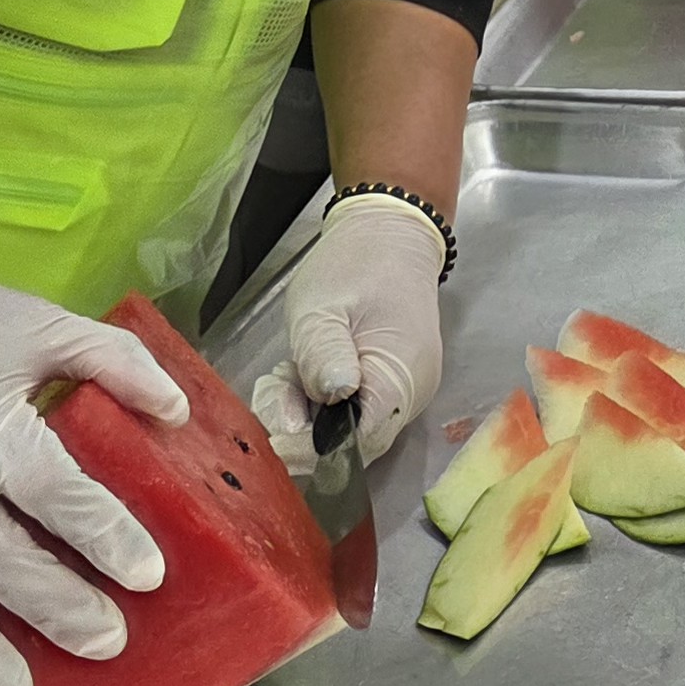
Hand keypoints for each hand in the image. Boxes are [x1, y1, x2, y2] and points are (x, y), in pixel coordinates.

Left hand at [251, 189, 447, 467]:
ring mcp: (402, 393)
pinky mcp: (388, 386)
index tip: (274, 435)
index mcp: (401, 378)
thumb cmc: (354, 265)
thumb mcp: (321, 307)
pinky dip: (317, 403)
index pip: (359, 444)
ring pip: (346, 432)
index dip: (313, 451)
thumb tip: (324, 413)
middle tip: (274, 391)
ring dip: (305, 414)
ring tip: (284, 375)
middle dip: (303, 431)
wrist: (390, 234)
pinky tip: (298, 374)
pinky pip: (350, 413)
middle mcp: (409, 397)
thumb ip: (320, 358)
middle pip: (352, 445)